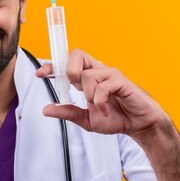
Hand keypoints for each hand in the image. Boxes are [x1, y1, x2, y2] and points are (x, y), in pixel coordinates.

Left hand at [35, 49, 167, 137]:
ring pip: (87, 75)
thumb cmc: (116, 118)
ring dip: (88, 96)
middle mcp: (99, 71)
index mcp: (89, 78)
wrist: (139, 125)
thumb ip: (68, 112)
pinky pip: (102, 87)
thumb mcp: (86, 119)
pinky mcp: (122, 82)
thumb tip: (46, 109)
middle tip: (74, 89)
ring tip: (99, 108)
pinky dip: (100, 102)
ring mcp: (111, 74)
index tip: (40, 74)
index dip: (52, 65)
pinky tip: (106, 110)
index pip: (68, 63)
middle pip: (77, 55)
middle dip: (69, 71)